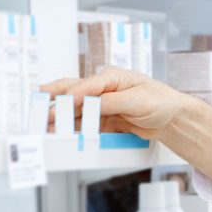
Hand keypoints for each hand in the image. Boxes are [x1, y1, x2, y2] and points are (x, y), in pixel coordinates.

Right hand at [40, 66, 188, 140]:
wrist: (172, 118)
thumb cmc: (160, 101)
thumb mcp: (138, 101)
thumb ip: (111, 102)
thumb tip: (89, 104)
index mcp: (111, 76)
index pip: (86, 85)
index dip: (71, 97)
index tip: (59, 107)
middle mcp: (103, 88)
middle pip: (73, 93)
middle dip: (55, 103)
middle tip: (39, 113)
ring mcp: (103, 104)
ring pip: (76, 110)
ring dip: (62, 119)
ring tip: (46, 127)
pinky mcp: (105, 119)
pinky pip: (86, 124)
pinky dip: (75, 130)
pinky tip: (64, 134)